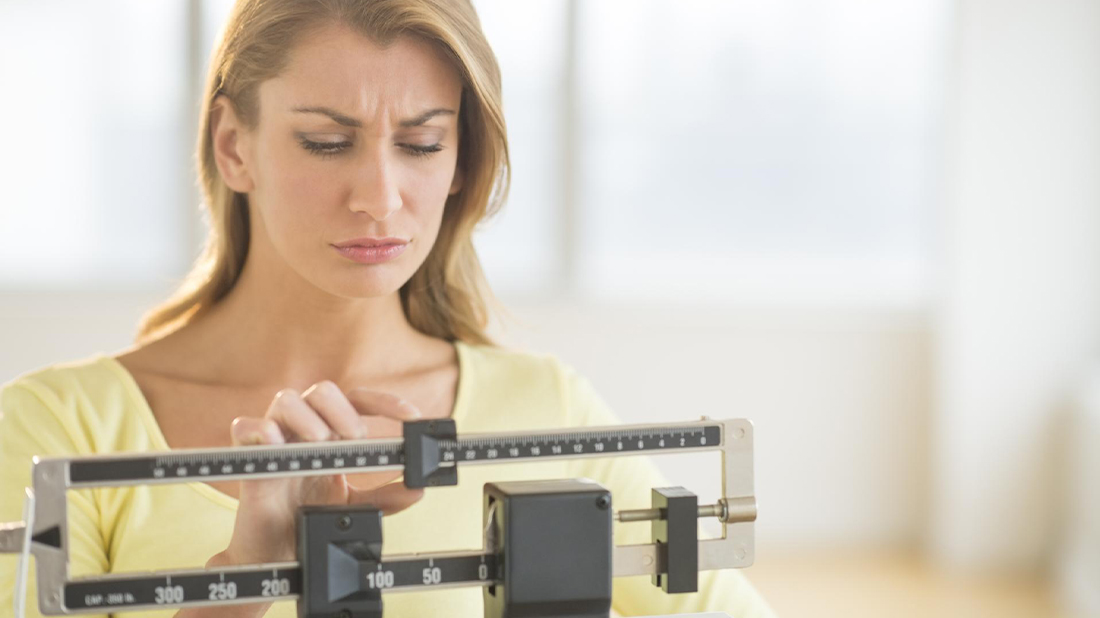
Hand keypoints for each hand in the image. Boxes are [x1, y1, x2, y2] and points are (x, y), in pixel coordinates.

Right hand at [214, 382, 424, 566]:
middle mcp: (304, 431)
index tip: (412, 416)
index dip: (385, 402)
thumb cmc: (310, 519)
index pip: (357, 402)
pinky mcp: (246, 459)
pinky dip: (260, 429)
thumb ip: (387, 498)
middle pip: (323, 391)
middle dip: (343, 410)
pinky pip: (245, 426)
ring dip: (309, 416)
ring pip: (286, 399)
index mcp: (331, 435)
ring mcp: (275, 442)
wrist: (276, 553)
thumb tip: (418, 489)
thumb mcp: (355, 508)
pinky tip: (276, 443)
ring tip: (320, 441)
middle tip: (355, 438)